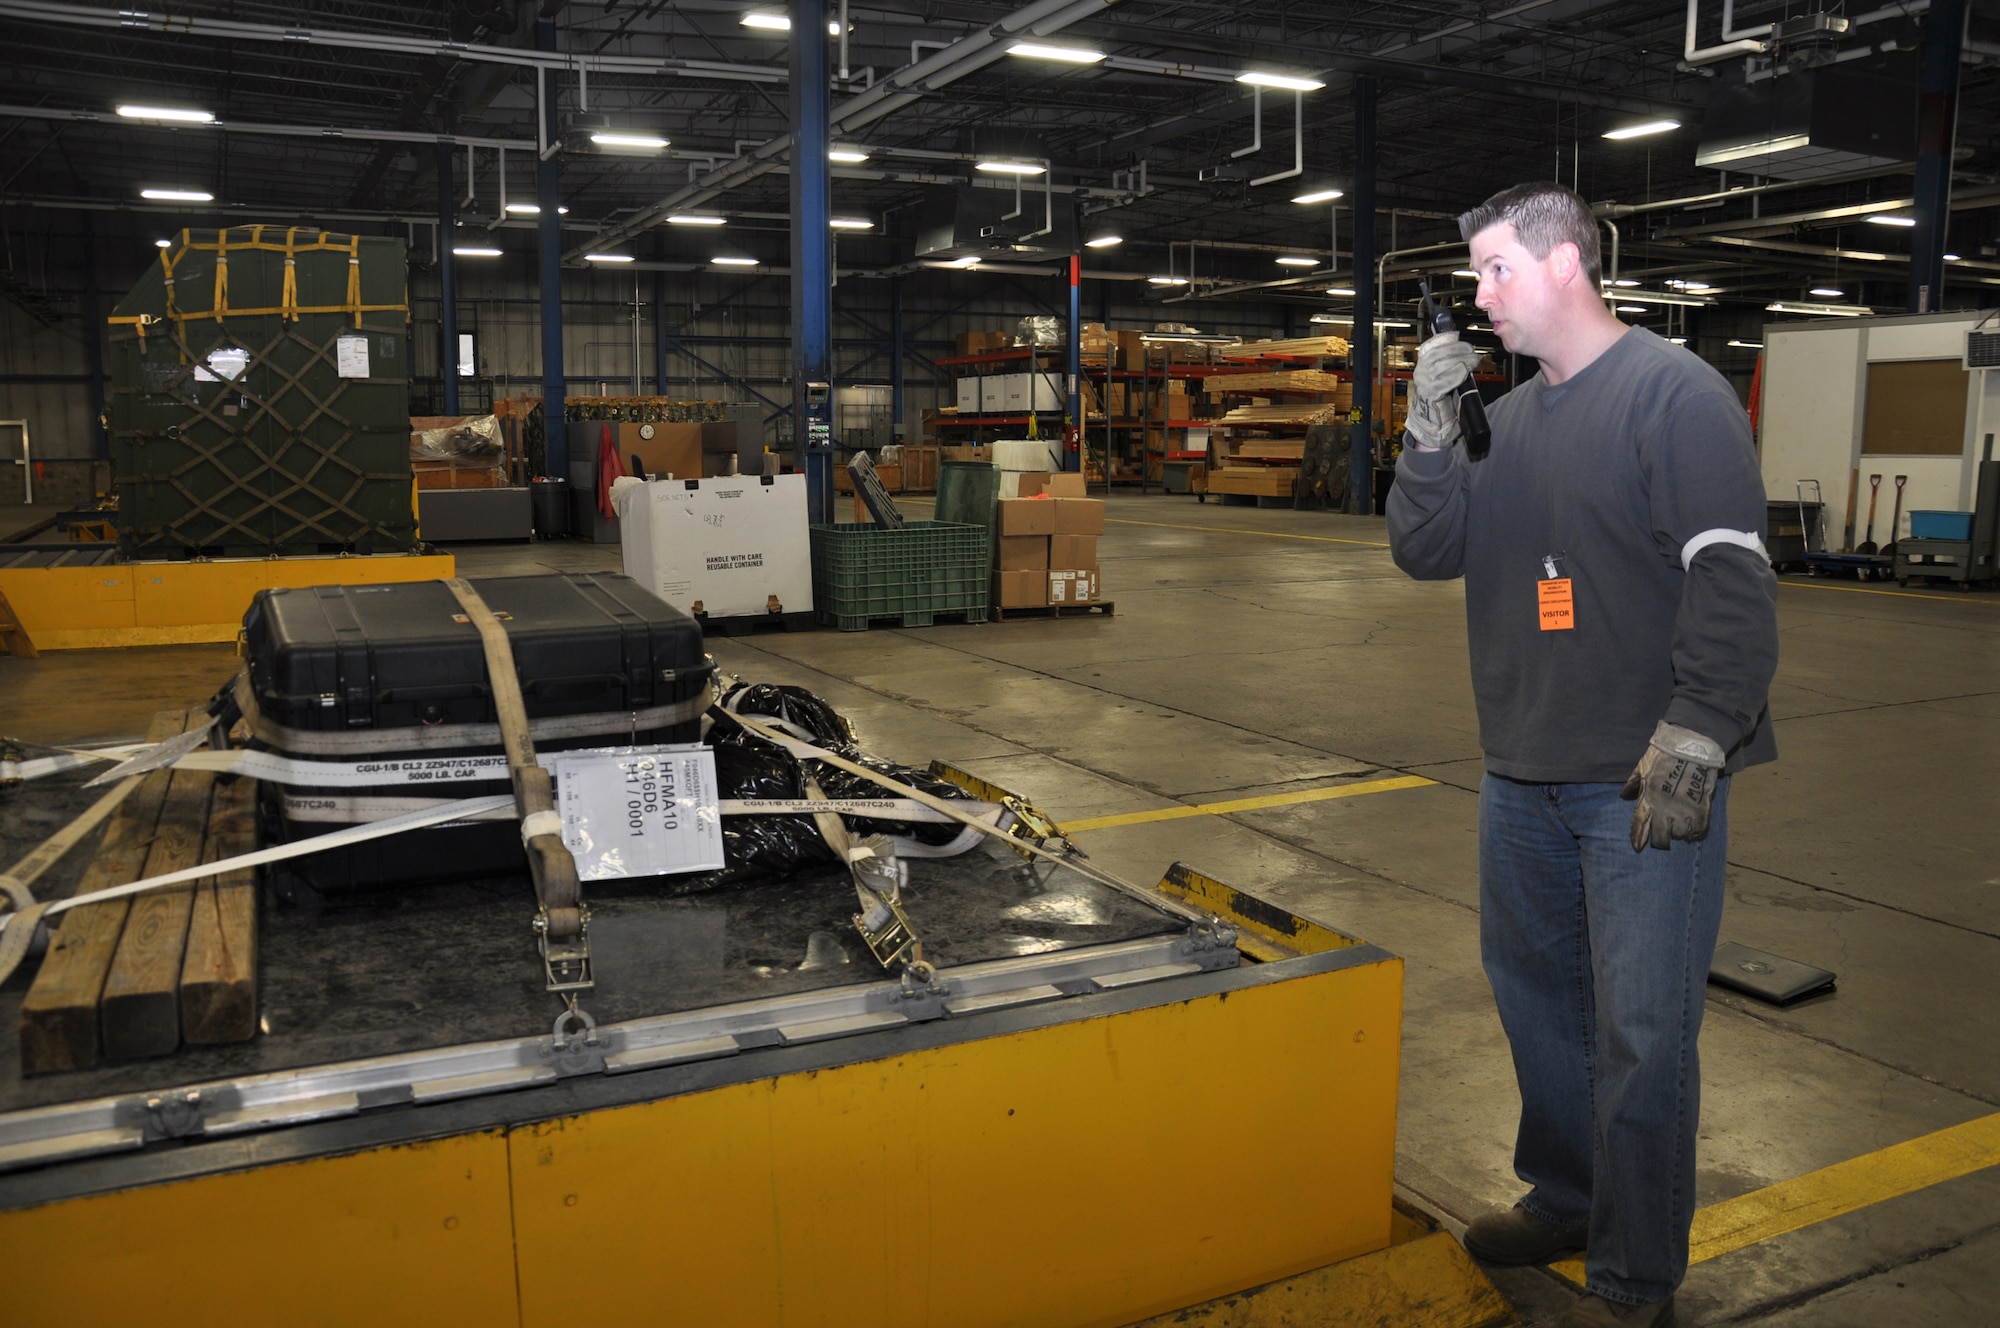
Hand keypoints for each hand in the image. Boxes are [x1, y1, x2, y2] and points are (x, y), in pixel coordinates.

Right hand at [1407, 332, 1481, 450]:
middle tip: (1473, 352)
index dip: (1447, 343)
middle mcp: (1420, 373)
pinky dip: (1456, 375)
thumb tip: (1465, 351)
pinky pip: (1443, 382)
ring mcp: (1423, 384)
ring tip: (1473, 360)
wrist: (1432, 424)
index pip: (1432, 348)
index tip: (1462, 341)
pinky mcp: (1429, 396)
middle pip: (1438, 356)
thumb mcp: (1444, 377)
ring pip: (1441, 367)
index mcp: (1422, 365)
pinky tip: (1464, 372)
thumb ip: (1450, 364)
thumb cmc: (1440, 400)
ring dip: (1461, 361)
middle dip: (1458, 351)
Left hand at [1619, 720, 1725, 851]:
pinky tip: (1693, 830)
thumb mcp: (1643, 767)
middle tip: (1662, 841)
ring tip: (1678, 828)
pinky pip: (1698, 830)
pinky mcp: (1701, 808)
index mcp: (1648, 799)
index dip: (1638, 838)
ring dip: (1678, 834)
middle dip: (1660, 841)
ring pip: (1679, 835)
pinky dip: (1695, 833)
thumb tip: (1624, 796)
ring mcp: (1683, 810)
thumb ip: (1634, 784)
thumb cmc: (1663, 755)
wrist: (1690, 747)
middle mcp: (1664, 809)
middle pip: (1660, 838)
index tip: (1638, 848)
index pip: (1639, 825)